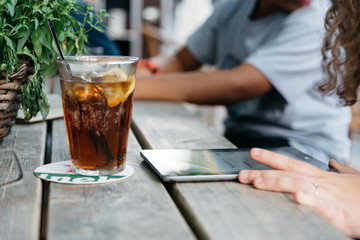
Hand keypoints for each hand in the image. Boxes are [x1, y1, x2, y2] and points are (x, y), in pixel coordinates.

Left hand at [238, 148, 359, 237]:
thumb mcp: (351, 180)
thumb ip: (338, 172)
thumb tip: (331, 162)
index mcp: (321, 176)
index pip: (292, 163)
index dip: (271, 157)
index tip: (252, 152)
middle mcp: (322, 182)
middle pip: (287, 173)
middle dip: (263, 172)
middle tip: (241, 174)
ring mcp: (329, 195)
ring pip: (298, 184)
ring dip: (277, 183)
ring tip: (257, 183)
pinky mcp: (340, 211)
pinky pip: (323, 204)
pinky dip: (310, 200)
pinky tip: (298, 198)